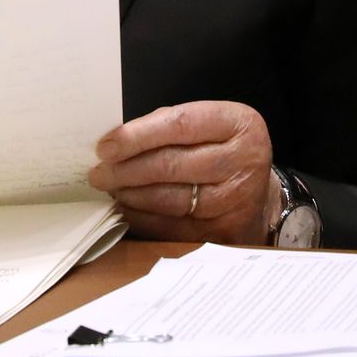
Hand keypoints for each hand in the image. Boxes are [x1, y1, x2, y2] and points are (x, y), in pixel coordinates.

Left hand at [88, 101, 278, 242]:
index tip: (105, 146)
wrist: (259, 190)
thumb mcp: (208, 125)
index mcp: (238, 124)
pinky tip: (126, 209)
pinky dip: (143, 218)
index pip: (179, 125)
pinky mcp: (225, 232)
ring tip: (111, 188)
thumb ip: (167, 126)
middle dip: (126, 170)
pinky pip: (173, 227)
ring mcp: (237, 200)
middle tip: (98, 173)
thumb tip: (115, 142)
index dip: (137, 136)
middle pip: (171, 165)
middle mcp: (242, 161)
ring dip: (131, 195)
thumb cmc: (221, 149)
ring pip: (170, 199)